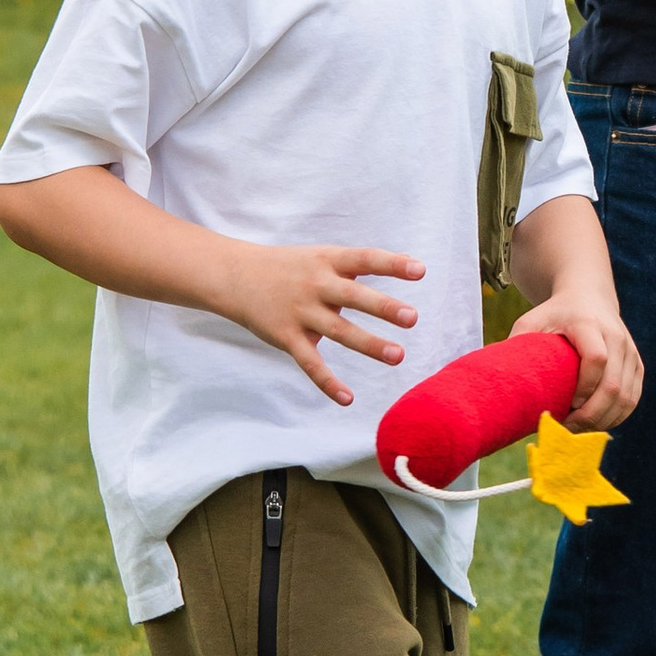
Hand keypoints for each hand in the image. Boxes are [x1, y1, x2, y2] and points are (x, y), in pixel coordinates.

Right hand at [215, 244, 423, 404]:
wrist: (235, 276)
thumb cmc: (291, 267)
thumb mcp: (323, 256)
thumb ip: (361, 265)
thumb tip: (412, 264)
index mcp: (328, 261)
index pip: (364, 259)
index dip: (392, 265)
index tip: (419, 271)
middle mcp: (316, 285)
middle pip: (353, 297)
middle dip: (383, 308)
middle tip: (413, 317)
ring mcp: (300, 312)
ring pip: (339, 331)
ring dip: (369, 344)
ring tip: (398, 356)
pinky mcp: (287, 337)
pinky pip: (310, 363)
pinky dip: (327, 382)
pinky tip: (348, 398)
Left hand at [508, 291, 643, 431]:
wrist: (588, 297)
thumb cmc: (553, 314)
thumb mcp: (530, 321)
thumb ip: (516, 345)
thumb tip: (498, 383)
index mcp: (588, 324)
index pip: (596, 359)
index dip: (582, 388)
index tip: (564, 404)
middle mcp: (616, 336)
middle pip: (613, 385)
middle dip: (591, 415)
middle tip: (567, 428)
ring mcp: (630, 351)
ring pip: (626, 398)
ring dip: (603, 420)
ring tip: (578, 429)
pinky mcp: (637, 364)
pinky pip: (632, 399)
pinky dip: (616, 417)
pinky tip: (595, 424)